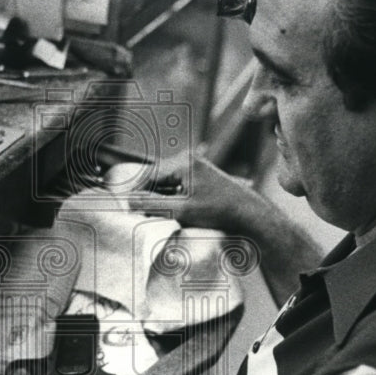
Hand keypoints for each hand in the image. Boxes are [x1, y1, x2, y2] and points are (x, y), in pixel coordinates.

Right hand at [126, 154, 260, 231]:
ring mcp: (196, 167)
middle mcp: (188, 160)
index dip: (136, 192)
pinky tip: (169, 211)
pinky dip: (170, 197)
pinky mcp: (201, 176)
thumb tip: (128, 201)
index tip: (127, 207)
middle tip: (139, 213)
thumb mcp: (181, 210)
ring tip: (154, 214)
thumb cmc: (218, 210)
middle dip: (148, 195)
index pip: (149, 175)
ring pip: (166, 182)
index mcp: (183, 162)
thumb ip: (153, 205)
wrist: (248, 213)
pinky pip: (177, 184)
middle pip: (157, 177)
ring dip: (159, 197)